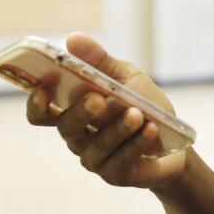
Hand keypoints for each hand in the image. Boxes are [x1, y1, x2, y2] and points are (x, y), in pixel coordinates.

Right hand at [26, 32, 187, 188]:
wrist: (176, 140)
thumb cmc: (144, 104)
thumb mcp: (126, 77)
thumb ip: (100, 61)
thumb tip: (73, 39)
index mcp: (73, 110)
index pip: (42, 113)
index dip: (36, 104)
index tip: (41, 91)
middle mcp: (78, 137)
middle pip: (67, 127)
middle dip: (81, 112)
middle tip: (99, 99)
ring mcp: (94, 158)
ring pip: (96, 145)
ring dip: (117, 128)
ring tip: (136, 113)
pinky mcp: (115, 174)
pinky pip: (120, 161)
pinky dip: (136, 143)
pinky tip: (151, 129)